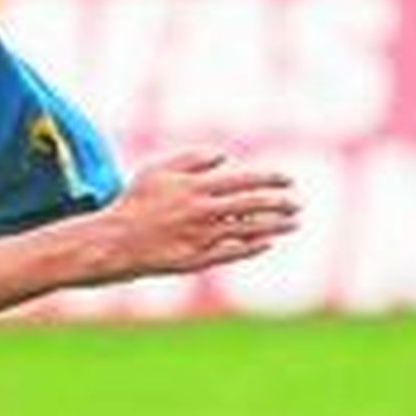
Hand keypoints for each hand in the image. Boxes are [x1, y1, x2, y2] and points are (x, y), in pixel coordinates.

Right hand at [98, 150, 299, 281]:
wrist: (117, 240)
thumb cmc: (138, 201)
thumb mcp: (159, 170)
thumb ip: (192, 158)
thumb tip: (225, 157)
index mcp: (195, 186)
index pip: (243, 180)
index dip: (270, 179)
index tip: (288, 180)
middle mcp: (203, 211)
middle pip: (253, 205)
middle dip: (281, 203)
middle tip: (298, 203)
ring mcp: (203, 237)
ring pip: (250, 229)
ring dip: (276, 225)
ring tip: (294, 223)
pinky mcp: (200, 258)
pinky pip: (235, 252)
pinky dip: (255, 245)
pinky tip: (268, 242)